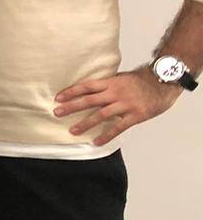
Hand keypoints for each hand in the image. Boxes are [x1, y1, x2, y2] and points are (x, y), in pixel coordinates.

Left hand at [53, 66, 181, 146]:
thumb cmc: (141, 80)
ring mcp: (125, 104)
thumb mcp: (121, 78)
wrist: (163, 83)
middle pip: (90, 100)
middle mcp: (116, 93)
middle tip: (57, 112)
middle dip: (72, 107)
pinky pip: (118, 127)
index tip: (58, 97)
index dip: (71, 91)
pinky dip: (106, 135)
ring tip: (72, 130)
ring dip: (85, 123)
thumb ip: (107, 85)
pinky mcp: (136, 115)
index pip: (87, 86)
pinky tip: (96, 142)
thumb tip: (88, 89)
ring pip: (101, 115)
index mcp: (111, 82)